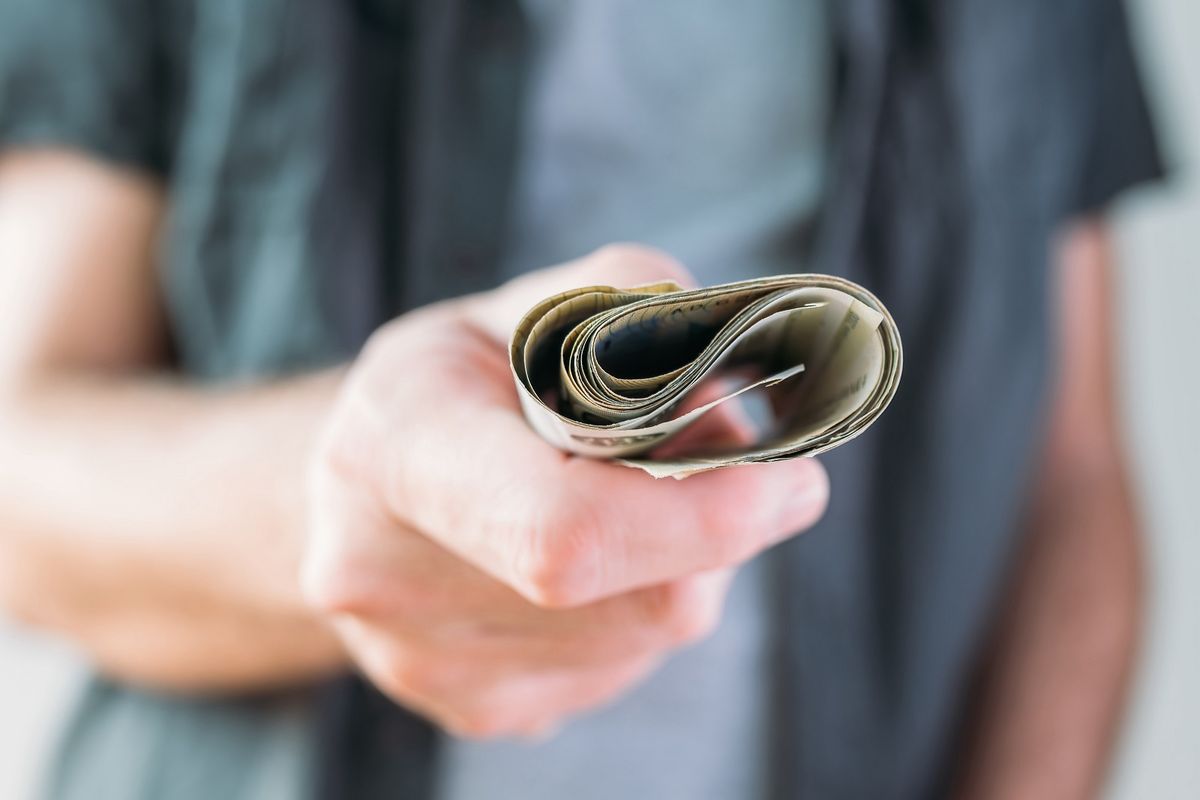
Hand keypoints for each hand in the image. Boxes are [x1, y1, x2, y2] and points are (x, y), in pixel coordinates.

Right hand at [301, 245, 828, 736]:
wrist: (358, 481)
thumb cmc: (463, 379)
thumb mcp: (537, 304)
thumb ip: (647, 320)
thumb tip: (744, 413)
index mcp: (396, 447)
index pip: (565, 529)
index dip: (703, 517)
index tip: (792, 478)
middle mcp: (385, 574)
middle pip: (635, 596)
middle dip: (712, 531)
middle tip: (722, 463)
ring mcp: (422, 661)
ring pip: (643, 638)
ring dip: (679, 567)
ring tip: (623, 497)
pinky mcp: (469, 706)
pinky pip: (616, 668)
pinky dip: (636, 608)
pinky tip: (593, 558)